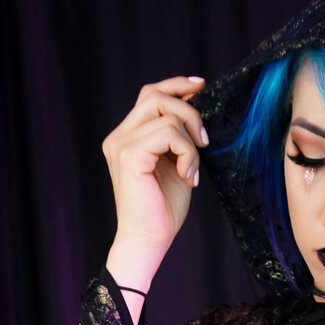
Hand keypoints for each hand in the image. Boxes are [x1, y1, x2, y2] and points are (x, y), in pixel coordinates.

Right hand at [101, 75, 208, 256]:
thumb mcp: (178, 164)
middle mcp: (120, 136)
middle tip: (205, 142)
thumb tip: (198, 109)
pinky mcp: (129, 155)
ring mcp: (121, 144)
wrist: (150, 239)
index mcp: (128, 137)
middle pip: (156, 96)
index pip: (150, 95)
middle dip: (189, 112)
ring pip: (166, 113)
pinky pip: (169, 133)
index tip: (201, 87)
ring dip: (190, 141)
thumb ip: (181, 138)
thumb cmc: (163, 209)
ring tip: (192, 170)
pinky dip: (187, 153)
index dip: (176, 86)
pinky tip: (188, 176)